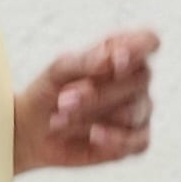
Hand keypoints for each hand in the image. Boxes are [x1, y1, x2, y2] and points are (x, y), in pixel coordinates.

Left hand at [13, 27, 159, 173]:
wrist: (32, 131)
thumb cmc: (48, 91)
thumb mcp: (58, 70)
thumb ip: (86, 61)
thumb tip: (112, 60)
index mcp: (120, 54)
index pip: (148, 40)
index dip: (140, 47)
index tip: (117, 61)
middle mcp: (135, 81)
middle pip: (139, 79)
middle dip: (98, 92)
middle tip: (63, 100)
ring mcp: (139, 111)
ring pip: (133, 112)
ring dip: (93, 115)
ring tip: (60, 119)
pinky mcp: (135, 141)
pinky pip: (138, 141)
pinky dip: (115, 139)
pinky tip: (93, 135)